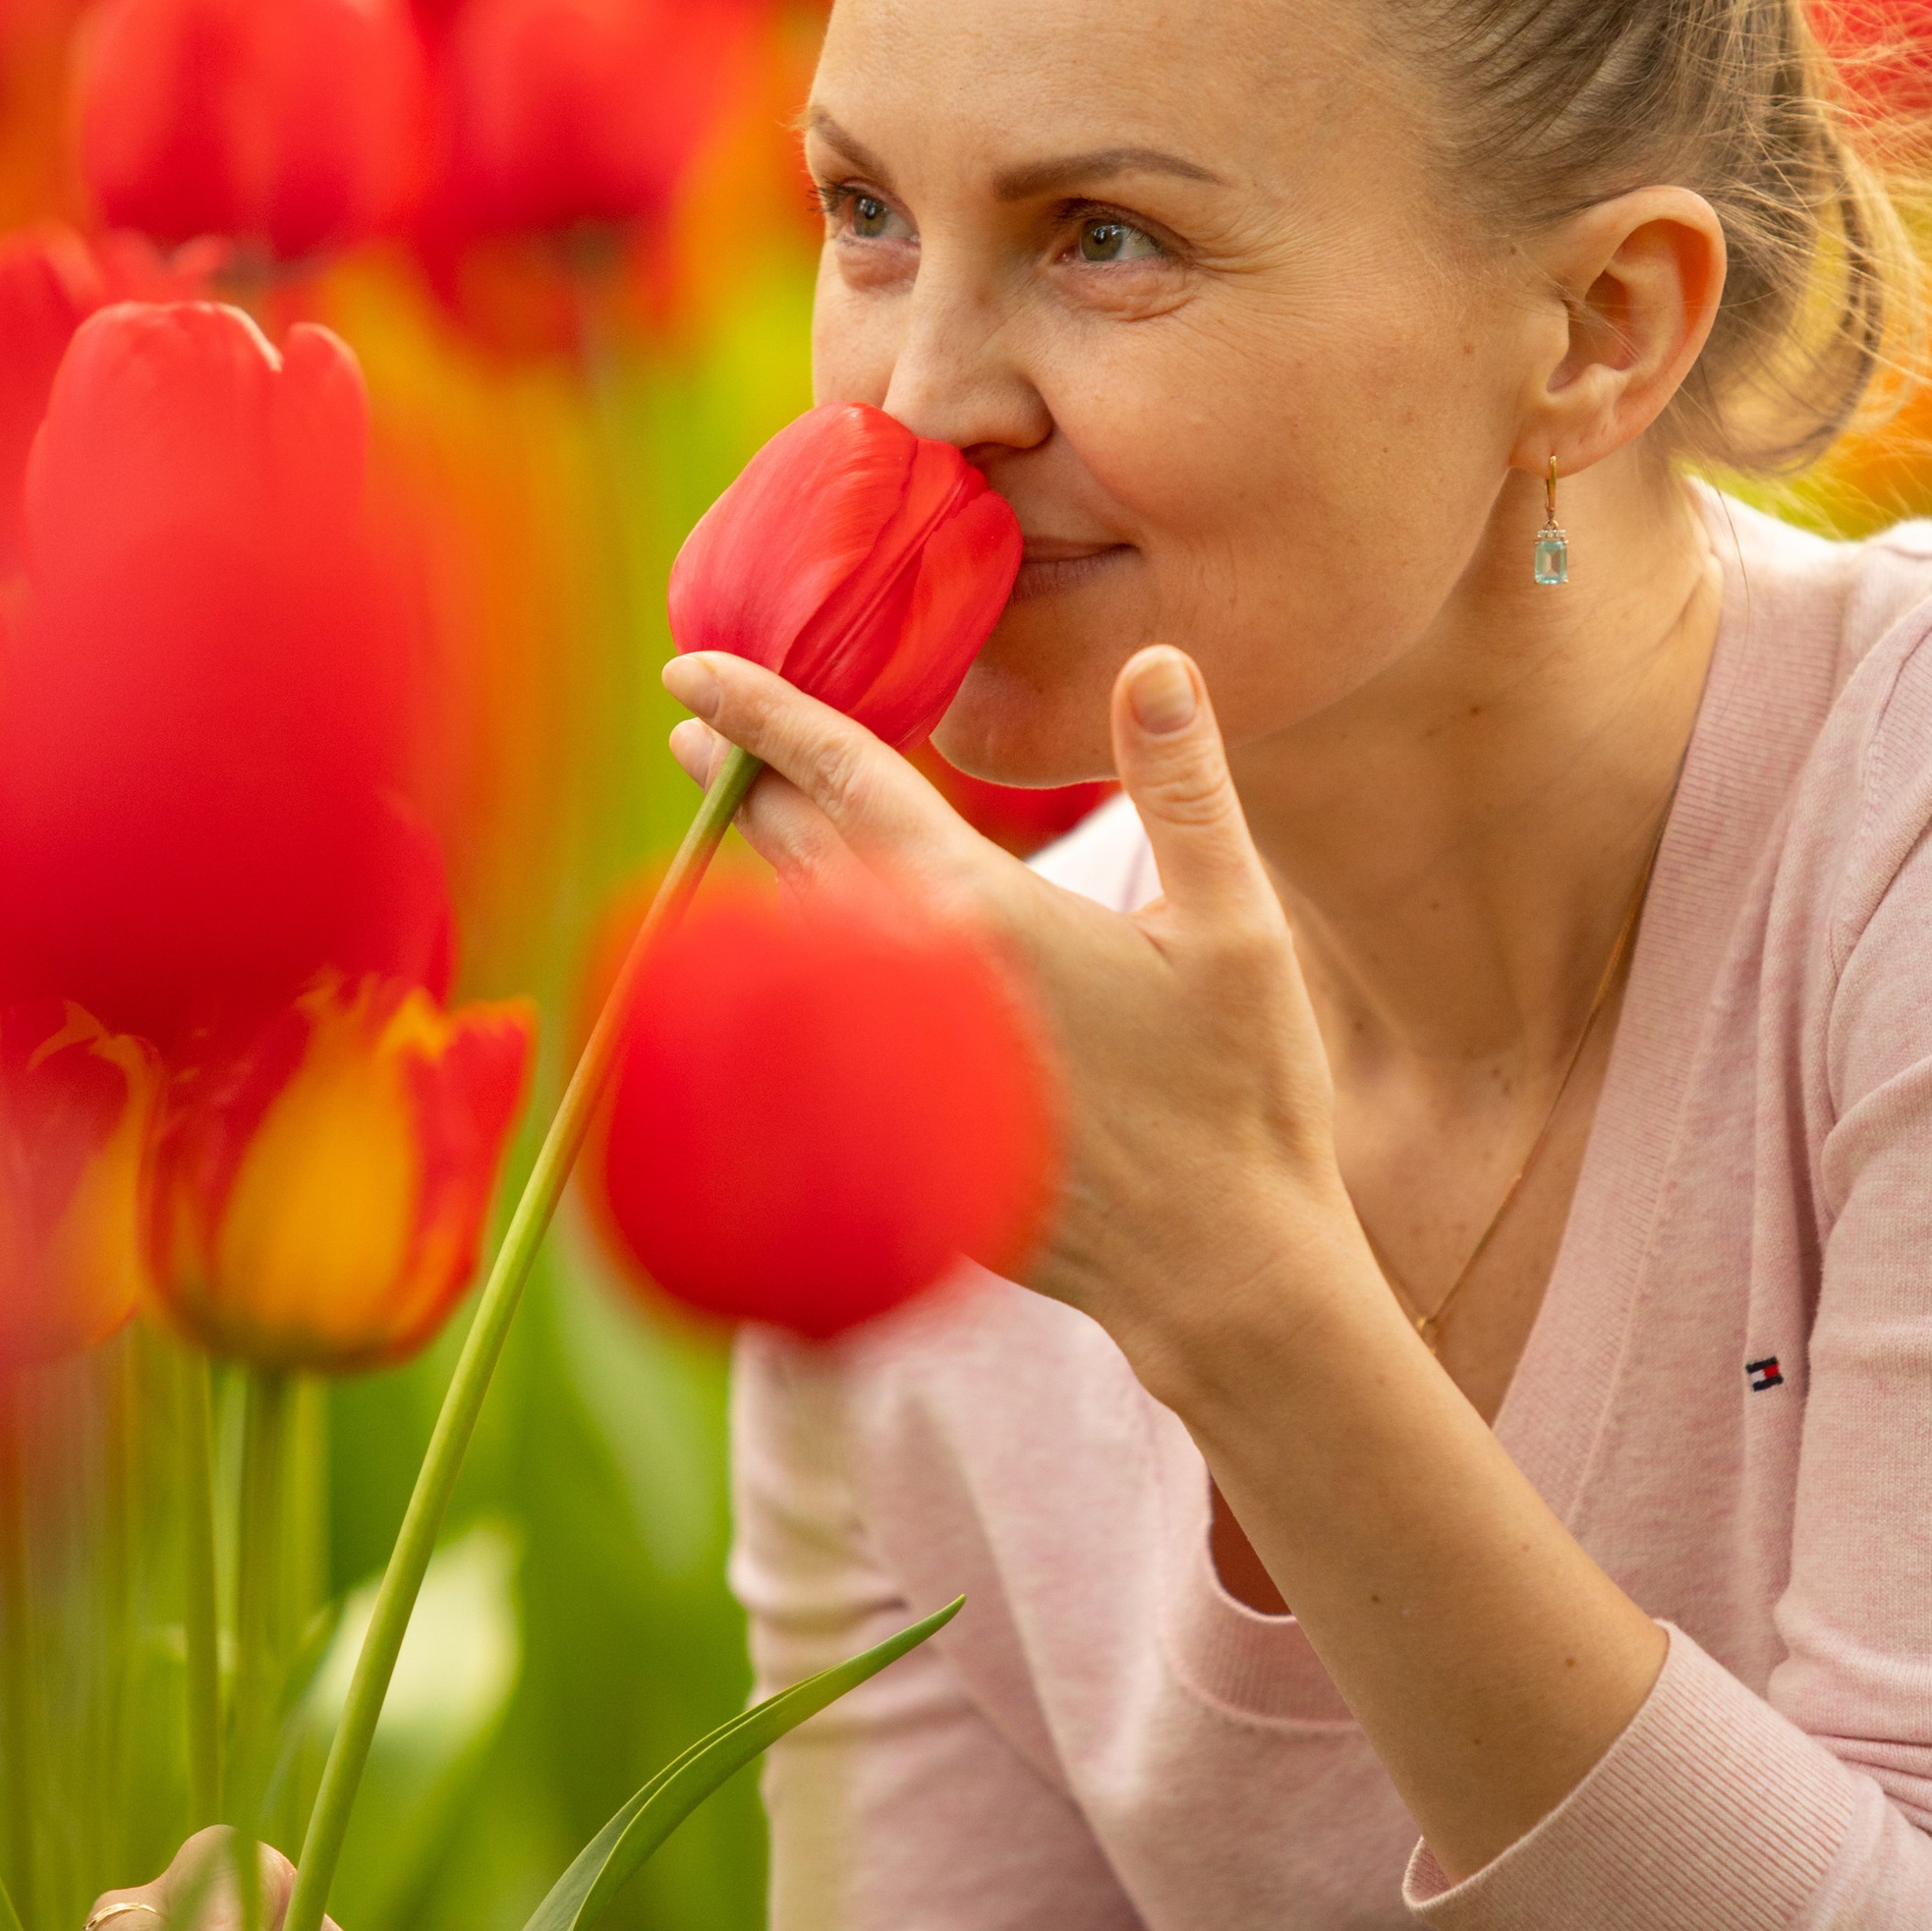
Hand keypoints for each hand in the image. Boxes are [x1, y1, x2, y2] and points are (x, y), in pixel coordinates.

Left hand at [663, 641, 1377, 1399]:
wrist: (1221, 1274)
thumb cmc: (1243, 1095)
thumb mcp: (1240, 927)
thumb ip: (1186, 784)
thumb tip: (1154, 657)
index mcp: (980, 912)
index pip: (839, 776)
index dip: (759, 710)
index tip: (688, 666)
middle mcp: (910, 984)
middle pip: (796, 851)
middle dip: (749, 783)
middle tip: (701, 729)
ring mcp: (894, 1067)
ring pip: (805, 940)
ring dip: (778, 872)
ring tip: (761, 821)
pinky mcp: (901, 1131)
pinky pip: (828, 1025)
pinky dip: (814, 966)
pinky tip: (825, 953)